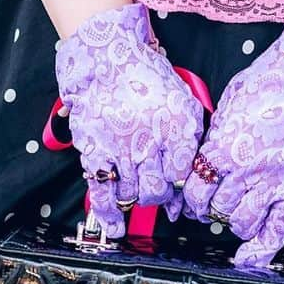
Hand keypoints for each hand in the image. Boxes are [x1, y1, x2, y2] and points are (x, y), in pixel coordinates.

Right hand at [55, 2, 204, 235]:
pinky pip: (102, 192)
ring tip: (137, 194)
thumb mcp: (181, 98)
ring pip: (134, 194)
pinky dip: (108, 214)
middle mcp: (151, 141)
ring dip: (137, 200)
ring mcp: (121, 149)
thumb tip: (184, 177)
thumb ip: (188, 136)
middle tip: (156, 192)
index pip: (184, 175)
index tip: (178, 193)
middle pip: (159, 190)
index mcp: (177, 125)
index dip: (181, 188)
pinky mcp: (95, 152)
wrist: (106, 57)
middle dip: (159, 197)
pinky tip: (115, 225)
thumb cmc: (146, 76)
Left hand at [181, 0, 283, 267]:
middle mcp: (242, 172)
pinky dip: (260, 250)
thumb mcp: (232, 101)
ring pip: (240, 223)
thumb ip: (219, 133)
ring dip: (237, 220)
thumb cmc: (274, 80)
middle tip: (219, 202)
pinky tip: (249, 256)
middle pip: (215, 209)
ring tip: (242, 208)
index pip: (194, 190)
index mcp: (222, 147)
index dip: (192, 198)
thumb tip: (211, 150)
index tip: (196, 197)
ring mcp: (271, 184)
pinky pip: (274, 233)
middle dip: (213, 208)